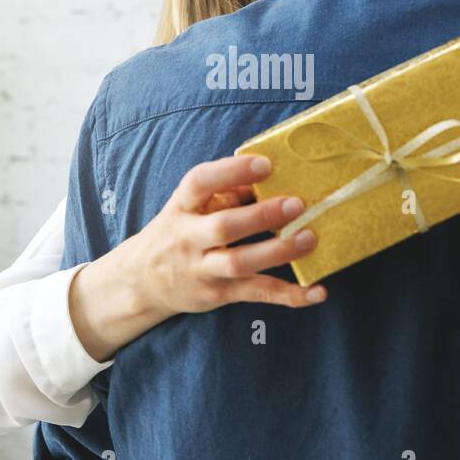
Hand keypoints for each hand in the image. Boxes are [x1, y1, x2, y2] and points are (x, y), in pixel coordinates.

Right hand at [69, 155, 322, 361]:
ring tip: (309, 238)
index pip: (199, 183)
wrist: (142, 281)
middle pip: (223, 228)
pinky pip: (257, 294)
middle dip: (261, 216)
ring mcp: (203, 269)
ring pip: (240, 263)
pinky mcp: (219, 294)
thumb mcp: (190, 207)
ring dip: (278, 252)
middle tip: (297, 204)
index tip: (266, 164)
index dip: (231, 172)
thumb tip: (272, 175)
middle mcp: (188, 238)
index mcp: (181, 207)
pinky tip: (317, 292)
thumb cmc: (178, 232)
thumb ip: (225, 191)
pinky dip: (289, 295)